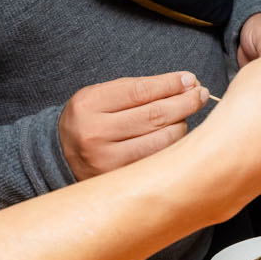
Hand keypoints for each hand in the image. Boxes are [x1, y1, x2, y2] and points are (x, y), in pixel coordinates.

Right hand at [59, 72, 206, 179]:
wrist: (60, 155)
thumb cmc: (91, 120)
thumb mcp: (102, 96)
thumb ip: (138, 89)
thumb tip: (186, 83)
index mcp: (89, 105)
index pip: (141, 91)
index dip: (171, 84)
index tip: (191, 80)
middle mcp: (95, 133)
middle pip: (155, 115)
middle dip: (185, 102)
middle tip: (201, 94)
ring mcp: (106, 161)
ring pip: (162, 140)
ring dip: (182, 125)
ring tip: (185, 115)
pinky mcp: (118, 180)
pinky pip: (158, 160)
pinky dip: (172, 146)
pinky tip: (175, 135)